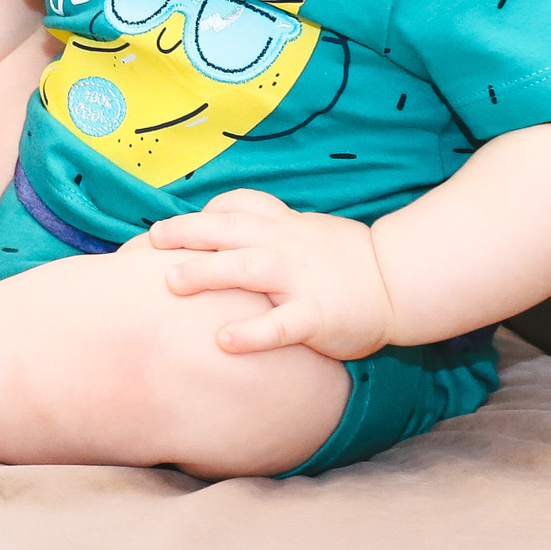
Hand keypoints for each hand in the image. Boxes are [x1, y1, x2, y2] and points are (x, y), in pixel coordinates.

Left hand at [150, 187, 396, 360]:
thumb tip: (218, 222)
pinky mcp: (318, 315)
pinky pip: (282, 324)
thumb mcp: (305, 230)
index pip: (235, 207)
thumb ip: (266, 226)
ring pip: (248, 268)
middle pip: (229, 230)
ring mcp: (302, 279)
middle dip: (187, 233)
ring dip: (207, 272)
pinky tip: (224, 341)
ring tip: (171, 282)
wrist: (400, 283)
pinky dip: (253, 333)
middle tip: (150, 242)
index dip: (198, 215)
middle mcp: (287, 246)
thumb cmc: (346, 259)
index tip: (162, 231)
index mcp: (283, 225)